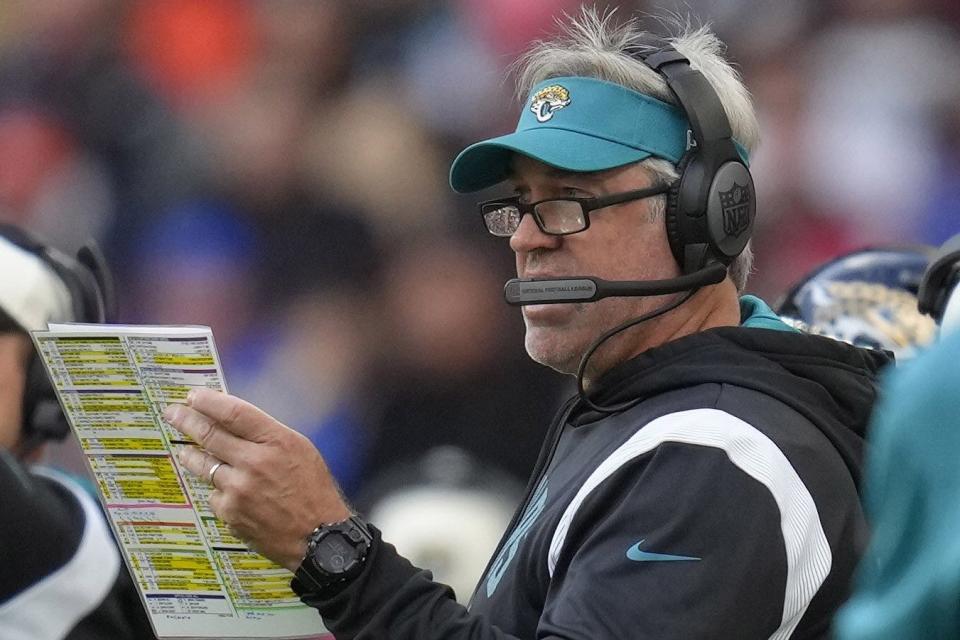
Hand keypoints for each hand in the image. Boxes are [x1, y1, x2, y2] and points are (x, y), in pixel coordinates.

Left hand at [163, 389, 351, 570]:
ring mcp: (239, 490)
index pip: (233, 413)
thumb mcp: (301, 450)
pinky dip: (218, 489)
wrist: (320, 537)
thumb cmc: (314, 491)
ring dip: (191, 454)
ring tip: (185, 450)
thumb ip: (268, 436)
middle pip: (210, 434)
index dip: (208, 401)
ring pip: (203, 465)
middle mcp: (254, 462)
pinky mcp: (230, 514)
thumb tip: (235, 423)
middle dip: (187, 420)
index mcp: (276, 442)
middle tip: (174, 413)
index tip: (193, 396)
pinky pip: (214, 494)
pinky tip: (228, 491)